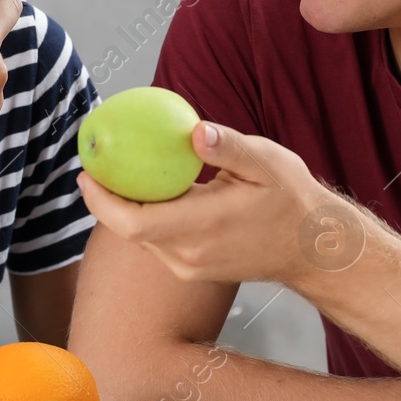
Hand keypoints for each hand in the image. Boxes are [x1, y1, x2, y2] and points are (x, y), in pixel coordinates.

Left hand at [75, 121, 345, 285]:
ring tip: (116, 174)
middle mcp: (189, 254)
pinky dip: (144, 219)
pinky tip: (148, 192)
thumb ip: (229, 147)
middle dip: (105, 200)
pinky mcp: (193, 269)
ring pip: (140, 238)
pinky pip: (155, 243)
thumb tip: (197, 131)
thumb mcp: (267, 163)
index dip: (102, 201)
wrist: (313, 248)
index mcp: (202, 227)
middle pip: (128, 231)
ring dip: (124, 209)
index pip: (134, 223)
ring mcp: (190, 266)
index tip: (87, 172)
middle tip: (96, 164)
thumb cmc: (292, 201)